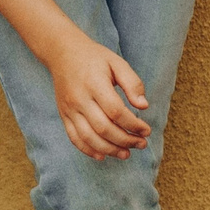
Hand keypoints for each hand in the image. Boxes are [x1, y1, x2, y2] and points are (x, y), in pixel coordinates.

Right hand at [47, 36, 151, 162]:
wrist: (63, 53)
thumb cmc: (94, 58)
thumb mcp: (117, 63)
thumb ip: (132, 83)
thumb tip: (144, 106)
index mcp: (95, 84)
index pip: (116, 111)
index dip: (133, 124)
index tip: (146, 130)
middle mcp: (80, 99)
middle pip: (103, 128)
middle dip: (125, 140)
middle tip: (141, 144)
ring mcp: (69, 109)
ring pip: (89, 137)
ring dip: (109, 150)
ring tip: (126, 154)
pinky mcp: (64, 115)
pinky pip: (74, 138)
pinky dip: (88, 150)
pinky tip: (103, 156)